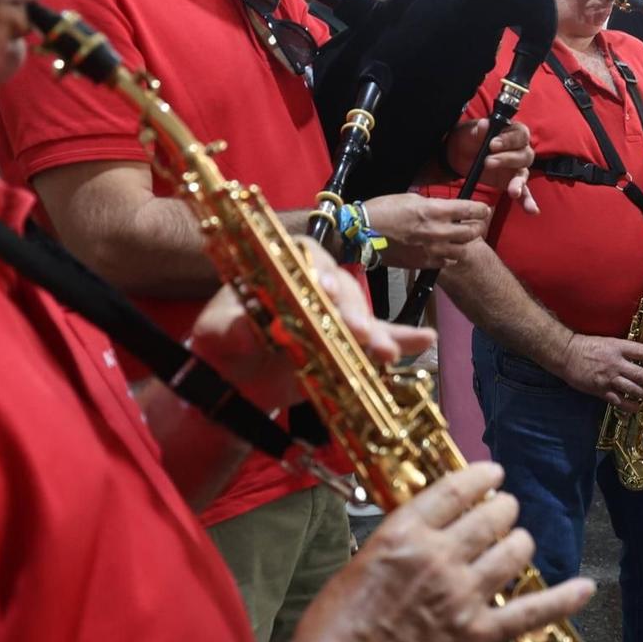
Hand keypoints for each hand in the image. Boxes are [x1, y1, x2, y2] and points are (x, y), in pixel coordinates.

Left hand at [189, 239, 433, 397]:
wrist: (231, 383)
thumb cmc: (221, 346)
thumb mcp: (216, 334)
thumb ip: (232, 328)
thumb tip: (247, 328)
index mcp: (280, 269)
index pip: (305, 258)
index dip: (319, 270)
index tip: (325, 290)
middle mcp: (314, 286)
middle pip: (341, 288)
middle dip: (352, 310)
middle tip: (358, 332)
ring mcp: (334, 316)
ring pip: (361, 317)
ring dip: (377, 333)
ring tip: (385, 351)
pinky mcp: (347, 346)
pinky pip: (376, 342)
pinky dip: (401, 341)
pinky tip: (426, 340)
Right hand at [290, 463, 595, 641]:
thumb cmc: (335, 632)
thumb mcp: (358, 567)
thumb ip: (397, 549)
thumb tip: (423, 538)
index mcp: (403, 534)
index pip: (454, 490)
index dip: (481, 477)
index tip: (493, 474)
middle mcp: (439, 556)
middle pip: (491, 517)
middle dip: (504, 511)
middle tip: (506, 513)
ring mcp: (463, 595)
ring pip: (514, 553)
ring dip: (521, 544)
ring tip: (520, 544)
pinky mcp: (479, 636)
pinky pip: (531, 612)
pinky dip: (562, 599)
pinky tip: (584, 588)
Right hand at [365, 193, 491, 268]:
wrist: (362, 234)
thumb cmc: (382, 211)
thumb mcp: (410, 199)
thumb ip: (431, 204)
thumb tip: (445, 207)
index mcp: (434, 211)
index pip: (470, 210)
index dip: (481, 209)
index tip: (484, 209)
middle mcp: (437, 231)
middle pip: (472, 232)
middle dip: (479, 226)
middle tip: (478, 223)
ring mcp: (431, 250)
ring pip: (462, 250)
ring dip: (466, 243)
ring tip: (463, 238)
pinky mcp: (423, 263)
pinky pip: (446, 262)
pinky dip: (450, 256)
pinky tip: (446, 251)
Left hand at [440, 117, 537, 213]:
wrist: (460, 153)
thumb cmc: (470, 137)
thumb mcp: (472, 131)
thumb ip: (479, 130)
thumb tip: (484, 125)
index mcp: (514, 133)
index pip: (519, 135)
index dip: (508, 140)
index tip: (492, 144)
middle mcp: (520, 150)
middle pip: (524, 155)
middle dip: (507, 160)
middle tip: (488, 162)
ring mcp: (517, 168)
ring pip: (524, 174)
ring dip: (519, 183)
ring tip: (512, 191)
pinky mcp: (513, 183)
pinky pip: (524, 193)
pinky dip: (527, 201)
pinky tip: (531, 210)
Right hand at [554, 334, 642, 407]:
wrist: (566, 355)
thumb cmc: (587, 346)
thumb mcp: (608, 343)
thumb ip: (623, 351)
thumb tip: (641, 358)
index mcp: (617, 347)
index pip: (641, 351)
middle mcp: (615, 363)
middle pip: (640, 373)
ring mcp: (608, 378)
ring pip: (632, 388)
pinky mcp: (601, 390)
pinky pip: (618, 400)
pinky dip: (629, 405)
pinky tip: (637, 408)